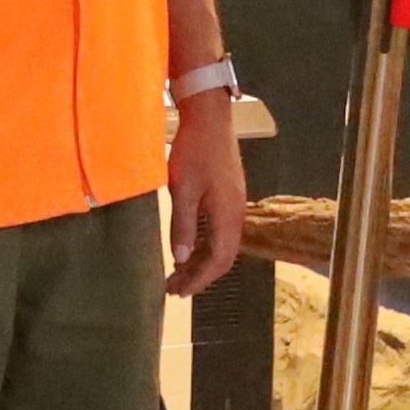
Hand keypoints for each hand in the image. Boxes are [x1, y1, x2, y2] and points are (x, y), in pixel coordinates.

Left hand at [161, 89, 248, 298]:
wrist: (210, 117)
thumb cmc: (195, 151)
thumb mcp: (183, 189)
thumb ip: (183, 225)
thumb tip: (181, 259)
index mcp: (228, 214)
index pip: (219, 260)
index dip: (199, 279)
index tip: (178, 291)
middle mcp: (236, 213)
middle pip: (223, 256)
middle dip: (199, 275)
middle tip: (174, 287)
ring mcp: (233, 204)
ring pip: (221, 244)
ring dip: (200, 261)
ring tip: (177, 273)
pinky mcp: (227, 195)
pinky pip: (218, 231)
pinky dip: (202, 245)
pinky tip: (187, 246)